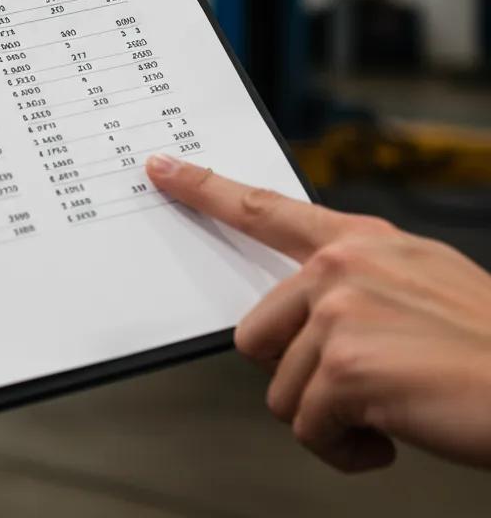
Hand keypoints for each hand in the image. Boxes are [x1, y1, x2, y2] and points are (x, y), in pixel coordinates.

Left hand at [146, 155, 490, 471]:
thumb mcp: (422, 281)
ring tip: (391, 409)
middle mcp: (340, 265)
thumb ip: (359, 279)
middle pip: (256, 334)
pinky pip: (308, 428)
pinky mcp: (344, 366)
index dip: (204, 188)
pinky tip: (392, 436)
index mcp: (358, 241)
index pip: (263, 208)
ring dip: (331, 416)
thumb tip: (310, 303)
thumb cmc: (486, 345)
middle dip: (298, 373)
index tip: (161, 169)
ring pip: (281, 389)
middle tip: (358, 384)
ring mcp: (339, 312)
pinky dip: (347, 449)